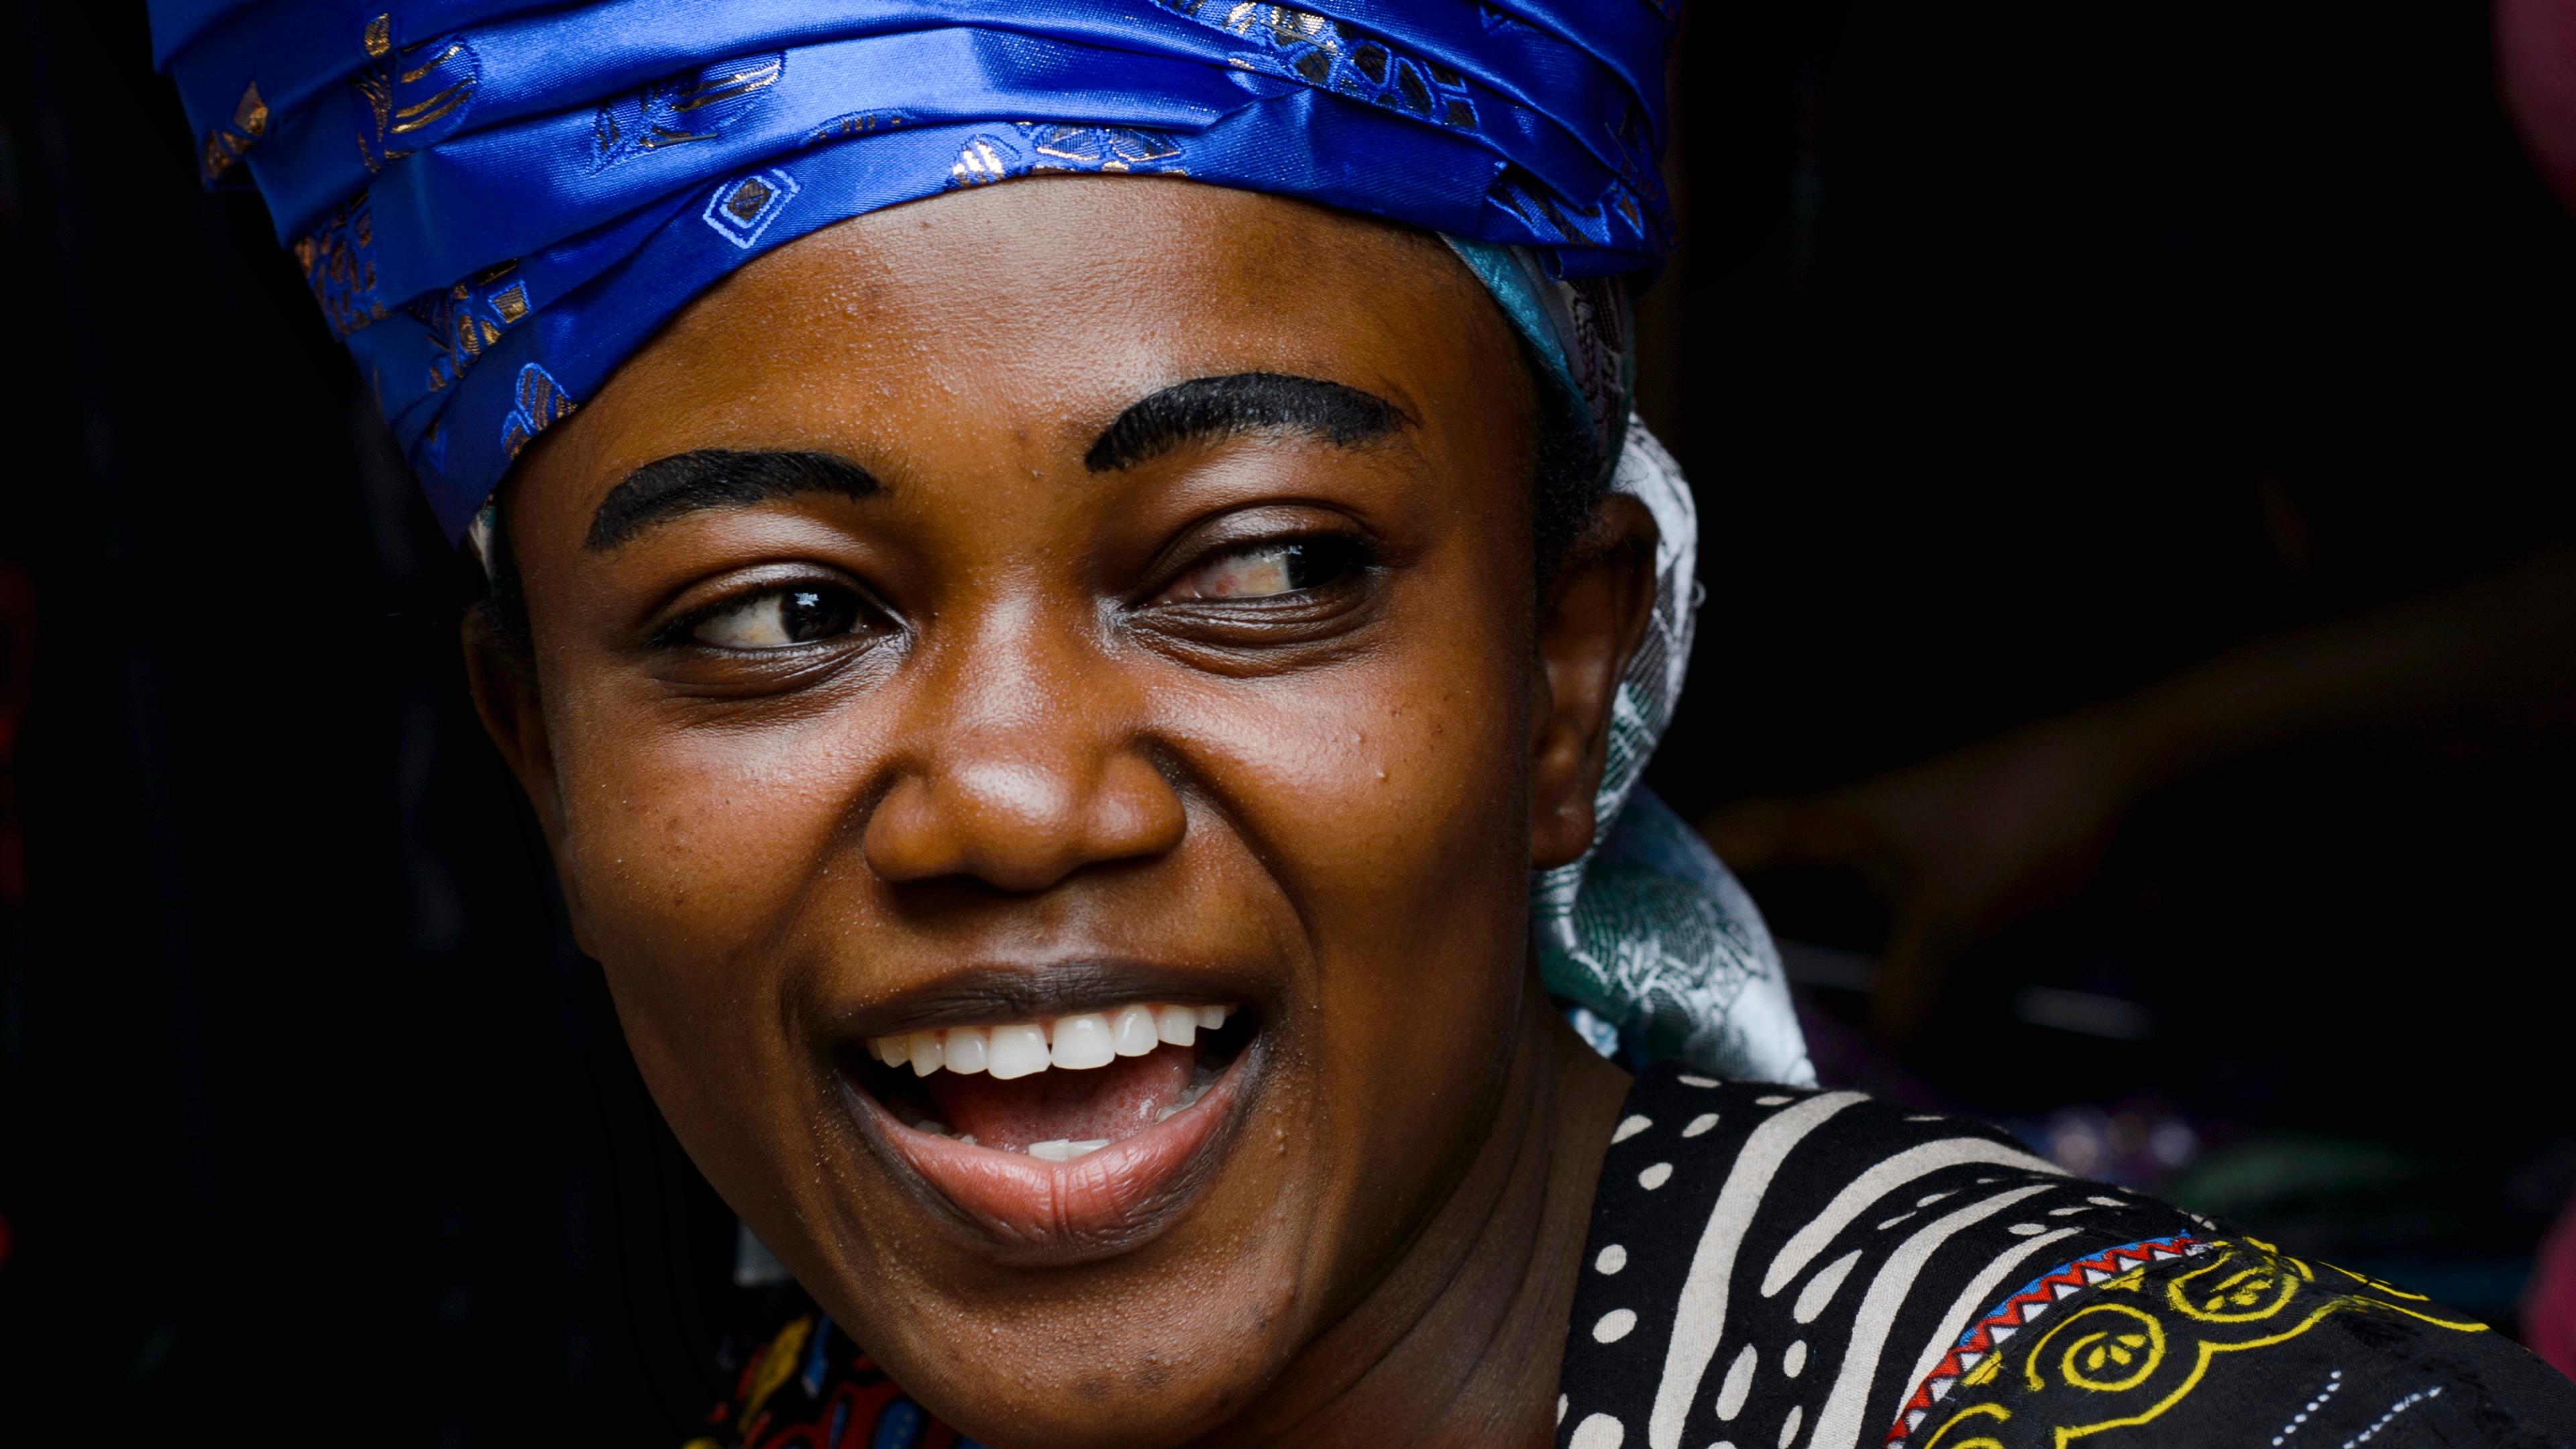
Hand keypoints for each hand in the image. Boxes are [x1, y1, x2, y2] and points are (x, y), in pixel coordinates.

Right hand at [1702, 711, 2144, 1039]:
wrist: (2147, 788)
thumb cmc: (2028, 825)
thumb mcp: (1955, 920)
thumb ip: (1905, 994)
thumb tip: (1873, 1057)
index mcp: (1843, 823)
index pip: (1737, 835)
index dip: (1676, 864)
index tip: (1625, 910)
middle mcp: (1872, 843)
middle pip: (1781, 886)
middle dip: (1740, 937)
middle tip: (1692, 1000)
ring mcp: (1925, 869)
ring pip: (1849, 926)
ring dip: (1823, 970)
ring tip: (1776, 1032)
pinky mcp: (1977, 899)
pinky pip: (1915, 952)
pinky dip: (1897, 989)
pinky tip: (1885, 1037)